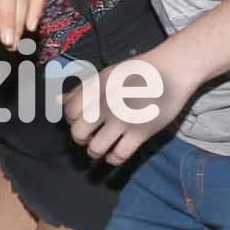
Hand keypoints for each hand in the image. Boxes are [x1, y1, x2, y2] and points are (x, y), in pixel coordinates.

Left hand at [63, 42, 200, 166]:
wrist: (172, 70)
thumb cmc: (138, 71)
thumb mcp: (106, 74)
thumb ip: (81, 89)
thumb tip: (56, 101)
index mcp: (96, 86)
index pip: (69, 112)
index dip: (71, 120)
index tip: (80, 121)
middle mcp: (106, 103)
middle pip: (78, 133)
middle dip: (80, 139)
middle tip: (88, 138)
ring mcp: (124, 118)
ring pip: (96, 148)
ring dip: (94, 152)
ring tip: (99, 148)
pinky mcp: (142, 131)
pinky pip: (119, 155)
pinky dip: (113, 159)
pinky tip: (114, 154)